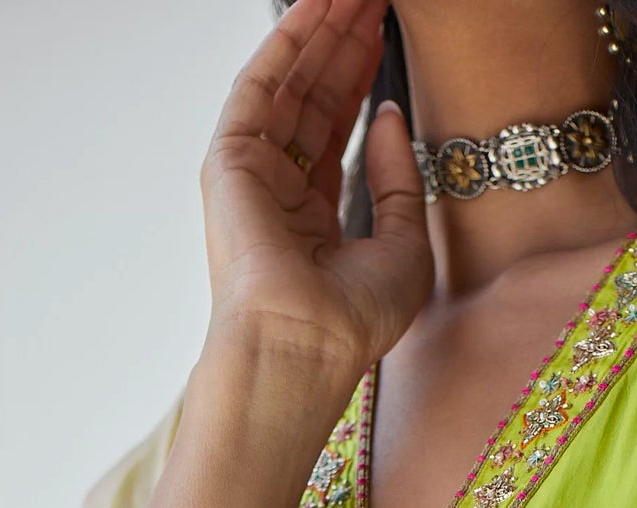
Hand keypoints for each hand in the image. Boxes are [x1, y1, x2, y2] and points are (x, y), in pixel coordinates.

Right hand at [200, 0, 432, 378]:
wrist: (305, 345)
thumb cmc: (353, 320)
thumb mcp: (405, 245)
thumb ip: (400, 181)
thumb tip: (389, 115)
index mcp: (313, 219)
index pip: (335, 131)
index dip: (359, 80)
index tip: (383, 35)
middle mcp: (277, 192)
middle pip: (312, 99)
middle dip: (342, 45)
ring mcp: (251, 174)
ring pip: (289, 85)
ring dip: (320, 33)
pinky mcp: (230, 160)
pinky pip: (260, 85)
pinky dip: (287, 43)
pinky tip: (317, 7)